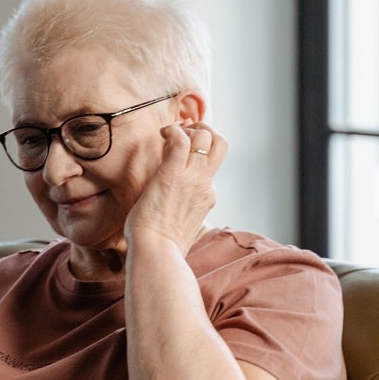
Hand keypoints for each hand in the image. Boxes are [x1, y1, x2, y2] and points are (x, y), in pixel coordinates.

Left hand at [124, 121, 227, 254]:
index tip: (184, 149)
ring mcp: (191, 178)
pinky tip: (162, 133)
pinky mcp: (172, 174)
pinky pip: (181, 140)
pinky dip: (173, 130)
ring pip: (204, 137)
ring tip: (171, 131)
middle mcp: (205, 184)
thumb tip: (179, 214)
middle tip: (186, 130)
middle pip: (221, 144)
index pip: (212, 165)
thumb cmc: (163, 245)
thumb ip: (186, 214)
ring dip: (188, 127)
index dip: (200, 152)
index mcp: (208, 197)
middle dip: (206, 129)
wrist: (157, 252)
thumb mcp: (184, 226)